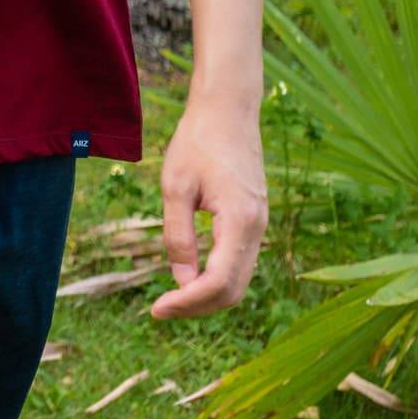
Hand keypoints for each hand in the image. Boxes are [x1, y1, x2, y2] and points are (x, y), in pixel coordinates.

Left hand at [149, 92, 267, 319]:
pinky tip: (189, 276)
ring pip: (239, 280)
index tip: (157, 308)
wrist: (227, 110)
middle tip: (160, 308)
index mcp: (239, 221)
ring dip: (207, 296)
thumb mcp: (175, 187)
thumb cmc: (197, 141)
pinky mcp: (254, 219)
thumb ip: (178, 236)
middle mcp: (257, 228)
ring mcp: (260, 225)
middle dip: (197, 307)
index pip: (218, 282)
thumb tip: (181, 282)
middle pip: (233, 290)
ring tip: (171, 297)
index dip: (187, 302)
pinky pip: (239, 262)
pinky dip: (217, 278)